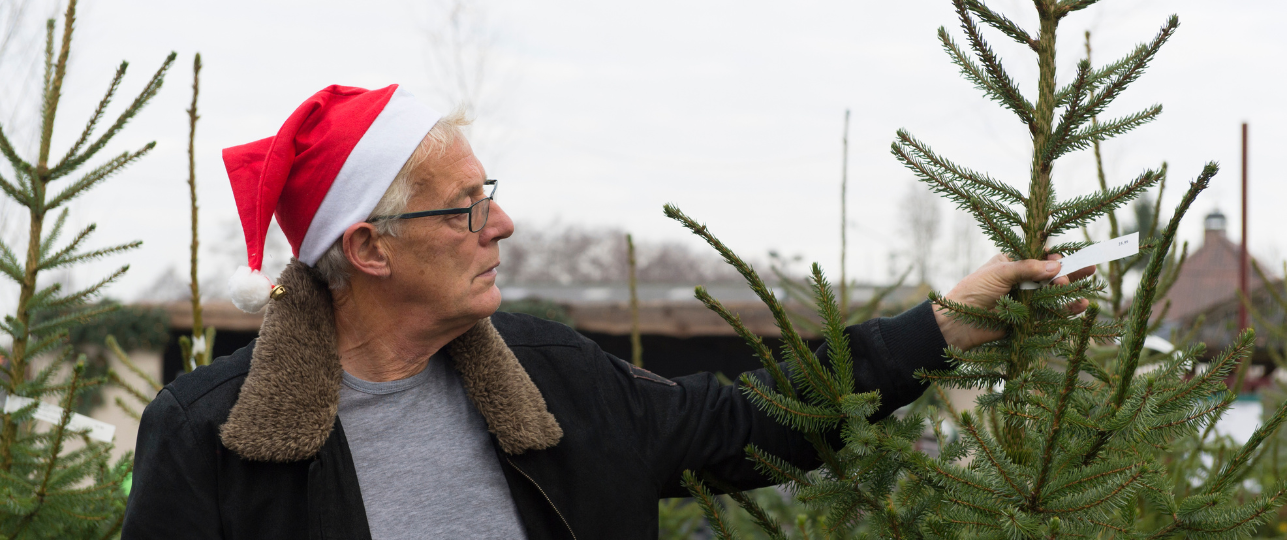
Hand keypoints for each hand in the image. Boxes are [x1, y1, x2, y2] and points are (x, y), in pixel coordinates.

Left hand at [933, 253, 1095, 349]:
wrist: (958, 322)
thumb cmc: (973, 291)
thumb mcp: (999, 273)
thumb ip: (1027, 268)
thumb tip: (1056, 266)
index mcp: (1012, 263)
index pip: (1040, 255)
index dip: (1054, 257)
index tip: (1063, 259)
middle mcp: (1022, 280)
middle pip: (1052, 274)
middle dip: (1069, 272)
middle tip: (1085, 270)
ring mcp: (1027, 299)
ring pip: (1055, 293)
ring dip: (1071, 290)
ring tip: (1083, 290)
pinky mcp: (1029, 318)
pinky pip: (1052, 312)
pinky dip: (1067, 309)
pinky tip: (1080, 305)